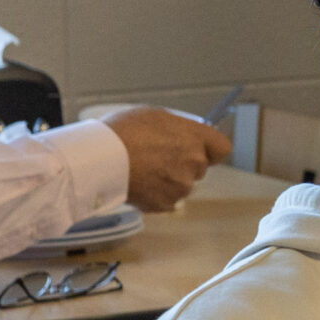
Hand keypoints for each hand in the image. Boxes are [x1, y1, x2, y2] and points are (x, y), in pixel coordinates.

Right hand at [103, 106, 231, 211]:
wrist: (98, 159)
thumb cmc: (122, 132)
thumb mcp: (153, 116)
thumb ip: (177, 128)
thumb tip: (184, 135)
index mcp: (194, 138)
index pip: (221, 147)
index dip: (211, 149)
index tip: (198, 148)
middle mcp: (194, 162)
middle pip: (199, 167)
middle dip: (183, 164)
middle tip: (156, 158)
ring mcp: (181, 186)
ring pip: (182, 185)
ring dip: (168, 181)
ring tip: (141, 170)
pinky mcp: (166, 203)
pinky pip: (166, 200)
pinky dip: (154, 195)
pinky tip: (137, 184)